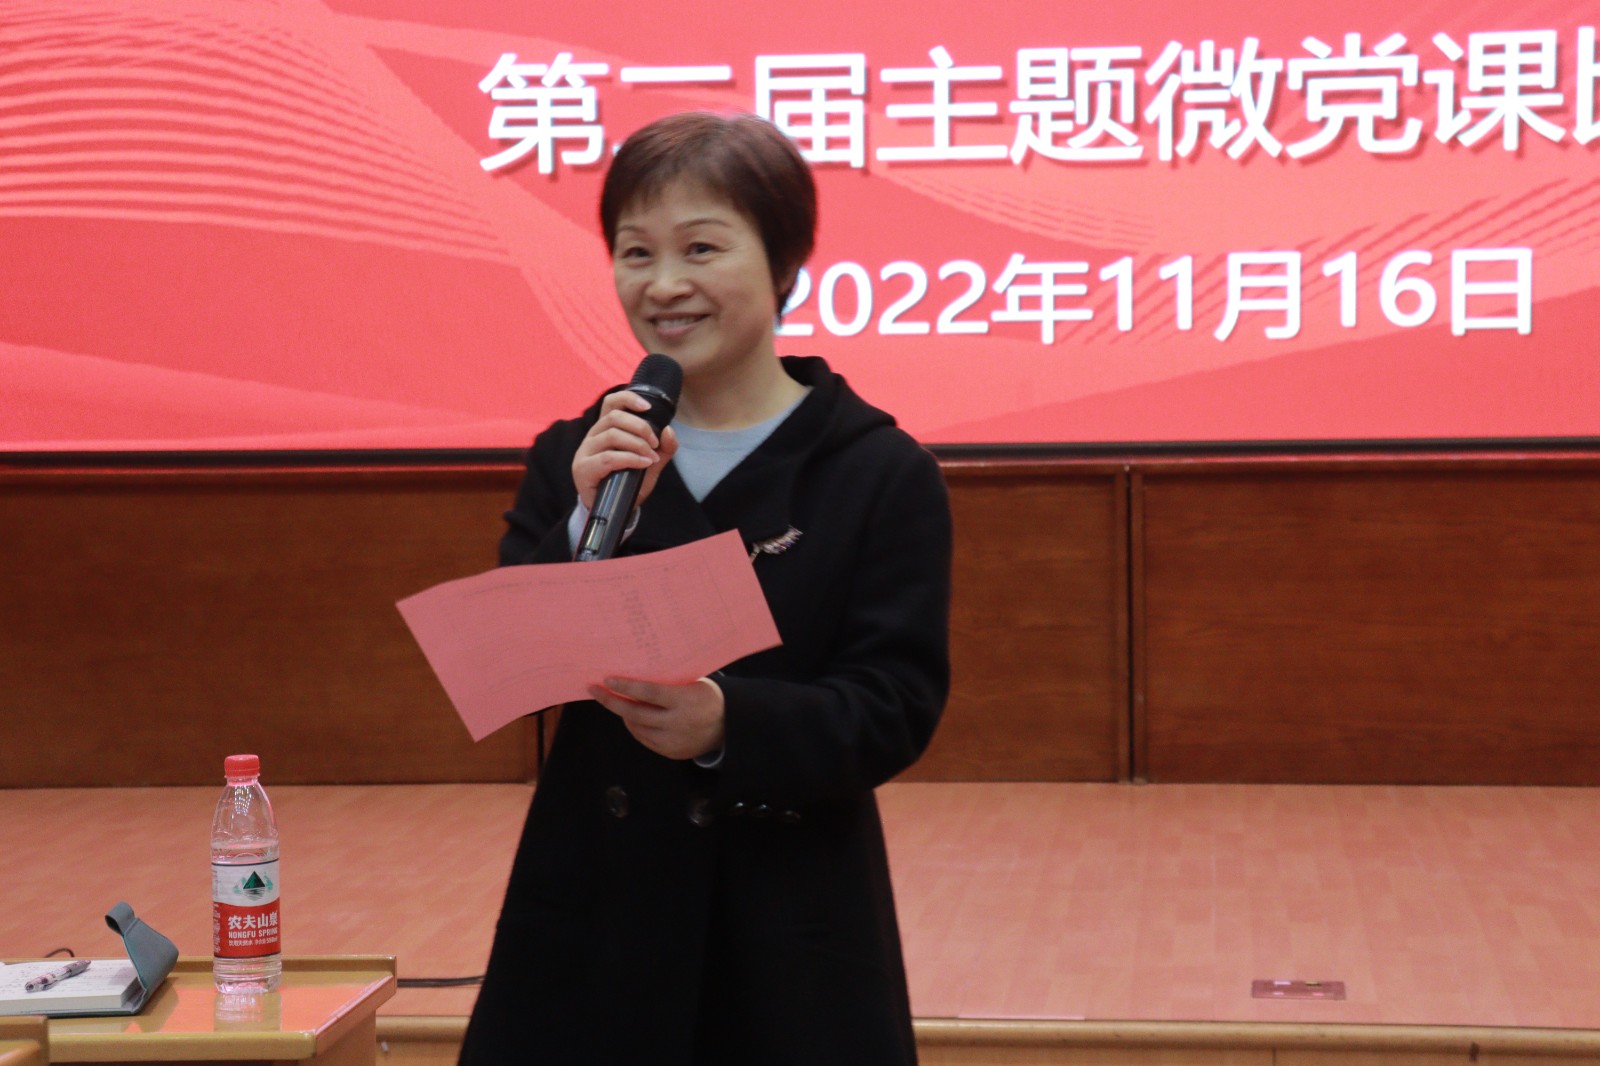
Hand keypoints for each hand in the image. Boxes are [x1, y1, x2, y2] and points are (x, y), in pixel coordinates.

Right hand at [572, 390, 679, 510]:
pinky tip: (643, 464)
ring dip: (637, 444)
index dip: (628, 399)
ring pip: (612, 435)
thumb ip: (663, 448)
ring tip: (650, 457)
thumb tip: (669, 430)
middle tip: (655, 443)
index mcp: (606, 429)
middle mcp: (593, 437)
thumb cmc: (628, 483)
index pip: (611, 403)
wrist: (614, 511)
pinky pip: (608, 457)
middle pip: (614, 417)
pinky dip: (630, 458)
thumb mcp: (650, 464)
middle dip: (640, 427)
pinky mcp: (583, 469)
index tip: (648, 406)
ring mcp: (585, 452)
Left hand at [589, 676, 724, 760]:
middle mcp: (677, 723)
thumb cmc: (706, 697)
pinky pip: (645, 739)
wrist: (727, 726)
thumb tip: (636, 673)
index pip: (649, 693)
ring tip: (614, 701)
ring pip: (637, 728)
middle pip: (636, 713)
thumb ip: (669, 682)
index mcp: (684, 701)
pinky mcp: (671, 752)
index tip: (607, 680)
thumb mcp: (693, 683)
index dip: (626, 687)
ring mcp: (673, 741)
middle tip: (595, 691)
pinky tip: (631, 717)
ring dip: (623, 715)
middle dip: (612, 702)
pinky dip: (635, 727)